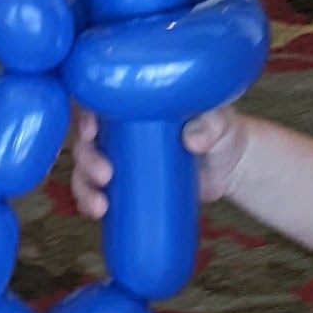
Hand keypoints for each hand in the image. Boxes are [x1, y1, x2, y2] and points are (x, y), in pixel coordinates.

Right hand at [66, 102, 251, 225]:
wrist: (230, 165)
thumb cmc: (221, 132)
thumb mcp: (219, 122)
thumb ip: (209, 125)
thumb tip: (193, 140)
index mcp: (134, 101)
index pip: (95, 99)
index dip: (83, 114)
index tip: (90, 131)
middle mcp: (120, 126)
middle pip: (85, 138)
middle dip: (86, 158)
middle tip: (106, 175)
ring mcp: (120, 156)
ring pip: (85, 167)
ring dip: (84, 185)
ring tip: (101, 205)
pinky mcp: (125, 182)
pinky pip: (97, 190)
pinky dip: (90, 202)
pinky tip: (98, 213)